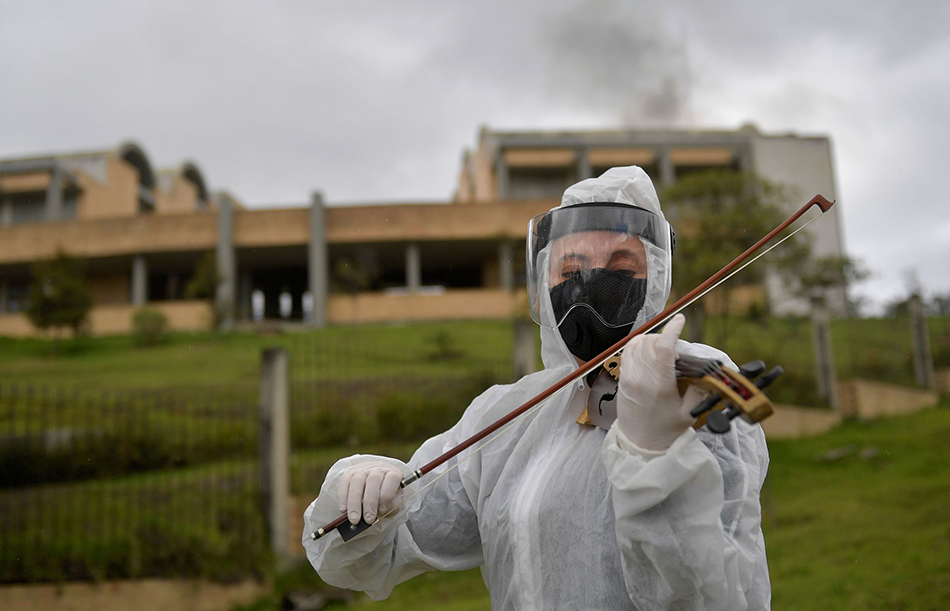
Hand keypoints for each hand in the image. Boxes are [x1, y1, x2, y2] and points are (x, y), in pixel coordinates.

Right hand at [337, 460, 404, 524]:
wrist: (378, 475)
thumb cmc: (388, 490)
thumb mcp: (396, 497)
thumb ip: (393, 504)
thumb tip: (383, 511)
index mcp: (393, 472)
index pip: (391, 479)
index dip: (387, 496)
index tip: (382, 511)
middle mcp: (378, 468)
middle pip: (373, 481)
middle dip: (370, 503)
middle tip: (368, 519)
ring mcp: (363, 469)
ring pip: (357, 482)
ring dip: (354, 503)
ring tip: (354, 518)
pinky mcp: (350, 472)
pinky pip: (344, 483)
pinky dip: (343, 498)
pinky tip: (344, 509)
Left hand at [616, 314, 703, 451]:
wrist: (639, 444)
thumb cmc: (665, 431)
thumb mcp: (689, 412)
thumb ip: (698, 390)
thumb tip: (704, 369)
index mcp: (659, 386)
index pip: (662, 348)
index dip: (672, 330)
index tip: (680, 319)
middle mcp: (641, 378)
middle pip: (649, 342)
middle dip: (664, 338)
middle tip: (676, 349)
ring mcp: (628, 378)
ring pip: (636, 344)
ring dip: (650, 340)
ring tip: (663, 351)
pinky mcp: (622, 380)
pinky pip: (627, 352)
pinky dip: (638, 346)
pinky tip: (649, 354)